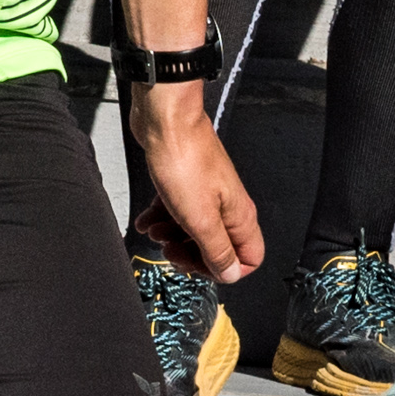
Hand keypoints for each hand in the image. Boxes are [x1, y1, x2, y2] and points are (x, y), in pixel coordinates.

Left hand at [128, 86, 262, 284]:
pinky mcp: (186, 183)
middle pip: (218, 247)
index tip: (198, 265)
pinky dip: (160, 218)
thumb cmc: (184, 160)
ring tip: (154, 230)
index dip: (225, 269)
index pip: (249, 258)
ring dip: (171, 235)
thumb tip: (231, 274)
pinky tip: (146, 219)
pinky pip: (176, 211)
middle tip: (170, 248)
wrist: (165, 121)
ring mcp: (206, 193)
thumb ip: (217, 250)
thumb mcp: (200, 219)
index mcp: (239, 217)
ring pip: (194, 230)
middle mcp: (227, 206)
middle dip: (191, 253)